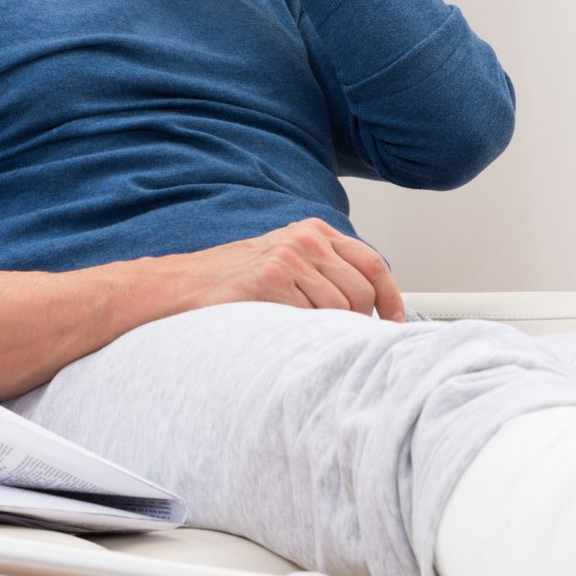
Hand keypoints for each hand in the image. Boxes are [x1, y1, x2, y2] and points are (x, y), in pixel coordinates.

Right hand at [151, 218, 406, 321]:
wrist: (179, 287)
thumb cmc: (232, 283)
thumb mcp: (286, 264)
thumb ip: (325, 274)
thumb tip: (371, 310)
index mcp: (314, 232)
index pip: (374, 263)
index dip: (392, 300)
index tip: (396, 324)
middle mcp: (305, 239)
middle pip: (362, 292)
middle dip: (359, 324)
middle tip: (342, 343)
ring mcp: (288, 258)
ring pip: (340, 309)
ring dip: (328, 333)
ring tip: (304, 340)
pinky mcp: (270, 280)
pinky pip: (309, 319)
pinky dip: (304, 336)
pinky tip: (284, 336)